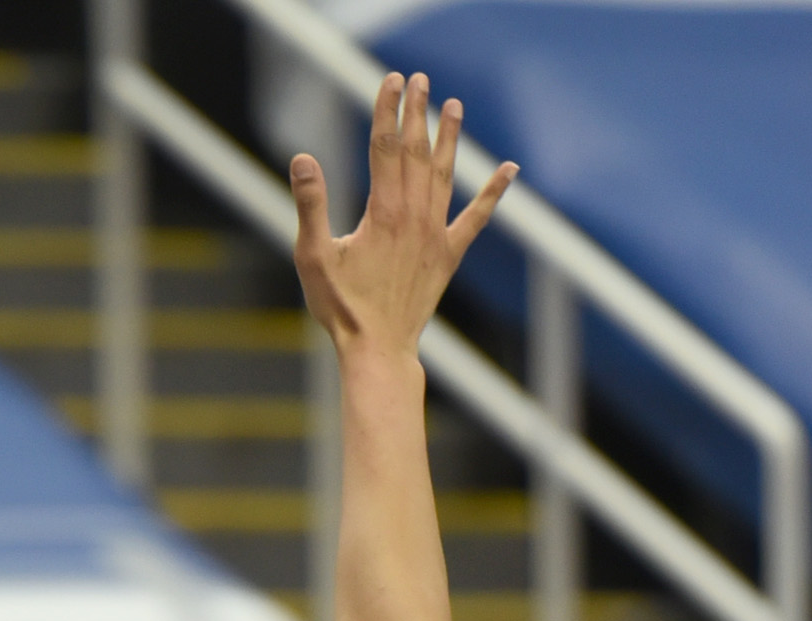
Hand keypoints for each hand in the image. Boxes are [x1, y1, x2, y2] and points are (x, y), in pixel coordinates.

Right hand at [293, 70, 515, 364]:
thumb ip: (311, 205)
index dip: (387, 109)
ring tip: (453, 107)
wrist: (378, 350)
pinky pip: (477, 217)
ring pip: (445, 174)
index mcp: (383, 211)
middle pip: (417, 151)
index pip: (386, 146)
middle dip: (418, 112)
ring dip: (449, 138)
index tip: (391, 81)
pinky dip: (494, 193)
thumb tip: (303, 159)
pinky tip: (509, 170)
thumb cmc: (341, 309)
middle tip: (419, 80)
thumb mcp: (314, 257)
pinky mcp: (448, 255)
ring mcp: (436, 234)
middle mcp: (415, 215)